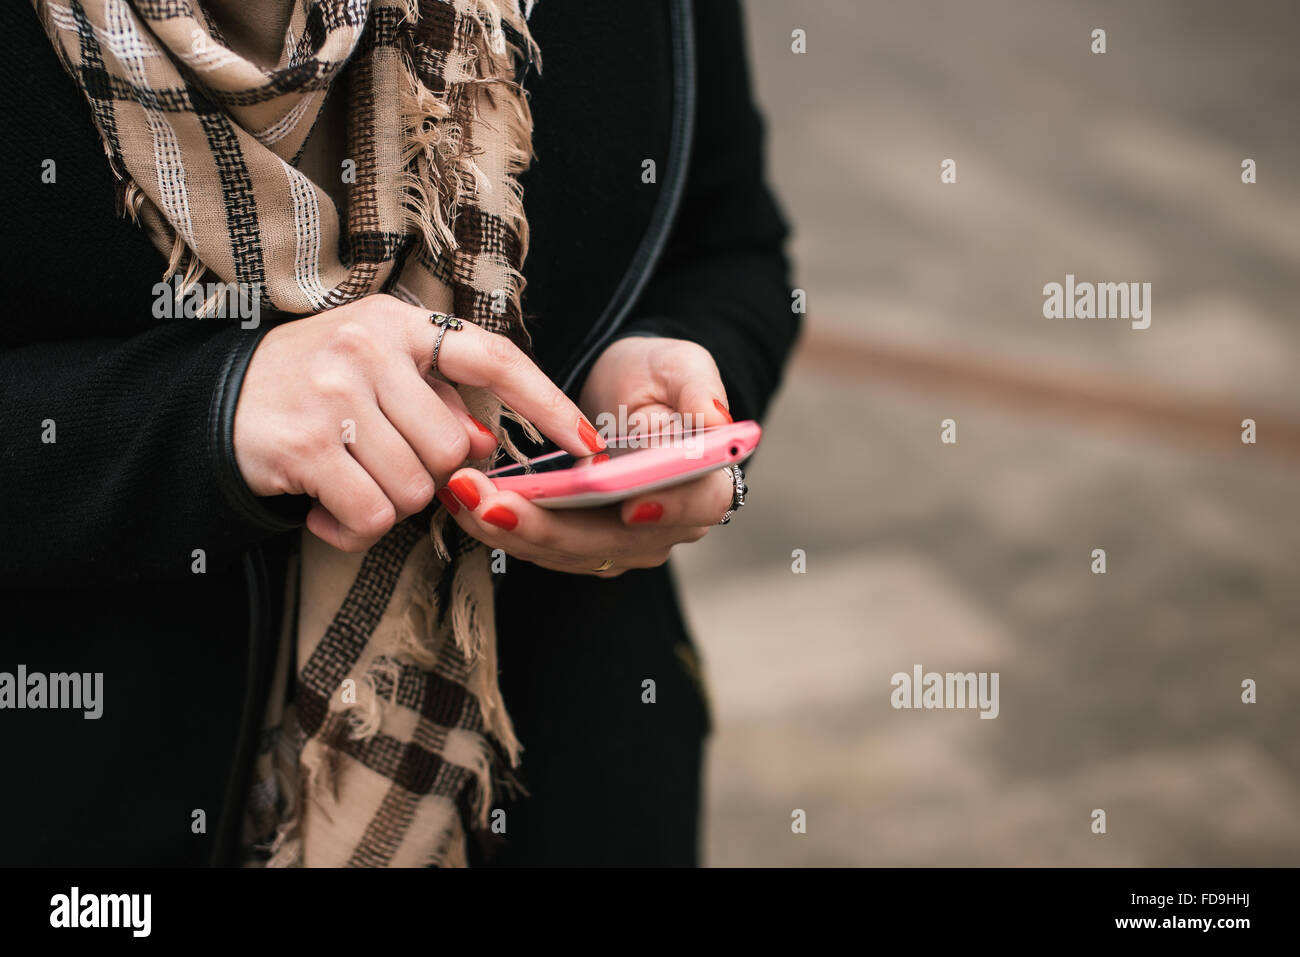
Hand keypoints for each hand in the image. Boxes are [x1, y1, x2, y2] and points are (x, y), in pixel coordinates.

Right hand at [232, 294, 603, 552]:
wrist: (207, 405)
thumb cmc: (312, 390)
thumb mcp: (377, 373)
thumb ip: (437, 401)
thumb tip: (492, 445)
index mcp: (398, 323)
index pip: (492, 357)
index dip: (545, 402)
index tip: (585, 443)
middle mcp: (368, 345)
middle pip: (455, 447)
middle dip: (429, 473)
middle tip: (381, 464)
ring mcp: (335, 391)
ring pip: (417, 487)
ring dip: (387, 503)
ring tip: (346, 481)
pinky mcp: (306, 443)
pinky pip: (372, 515)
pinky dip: (352, 529)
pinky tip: (324, 507)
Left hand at [438, 335, 735, 575]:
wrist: (623, 396)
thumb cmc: (656, 377)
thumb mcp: (682, 365)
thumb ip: (698, 388)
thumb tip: (715, 419)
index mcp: (706, 484)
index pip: (695, 505)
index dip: (665, 508)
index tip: (630, 506)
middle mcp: (667, 527)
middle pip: (612, 541)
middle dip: (548, 526)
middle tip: (493, 502)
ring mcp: (623, 545)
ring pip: (567, 552)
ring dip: (511, 530)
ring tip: (462, 495)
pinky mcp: (581, 548)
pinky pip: (540, 549)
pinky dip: (500, 528)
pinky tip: (462, 502)